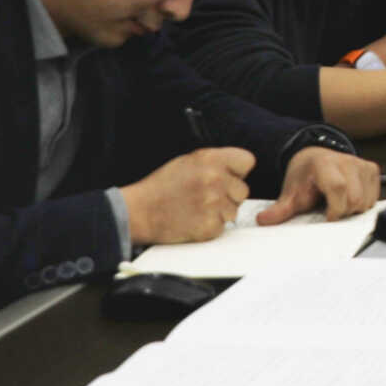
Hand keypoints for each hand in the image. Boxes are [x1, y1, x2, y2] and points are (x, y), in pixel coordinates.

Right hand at [121, 147, 254, 245]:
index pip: (247, 161)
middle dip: (228, 195)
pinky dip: (210, 226)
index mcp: (211, 159)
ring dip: (220, 212)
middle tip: (205, 197)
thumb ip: (216, 162)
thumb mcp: (188, 162)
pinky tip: (194, 220)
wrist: (139, 212)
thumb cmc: (162, 187)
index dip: (238, 171)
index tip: (229, 177)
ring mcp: (213, 203)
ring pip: (234, 211)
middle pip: (243, 190)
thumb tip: (239, 168)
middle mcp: (215, 179)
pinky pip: (222, 227)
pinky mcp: (209, 226)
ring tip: (197, 208)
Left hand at [258, 146, 379, 224]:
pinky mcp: (372, 169)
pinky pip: (373, 197)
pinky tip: (348, 198)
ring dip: (353, 209)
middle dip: (343, 212)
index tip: (327, 218)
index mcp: (324, 164)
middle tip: (330, 210)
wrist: (314, 157)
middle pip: (355, 198)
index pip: (338, 187)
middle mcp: (346, 161)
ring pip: (366, 200)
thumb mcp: (291, 192)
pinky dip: (362, 204)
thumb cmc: (305, 176)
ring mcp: (361, 164)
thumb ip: (280, 209)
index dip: (335, 208)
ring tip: (339, 203)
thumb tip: (264, 220)